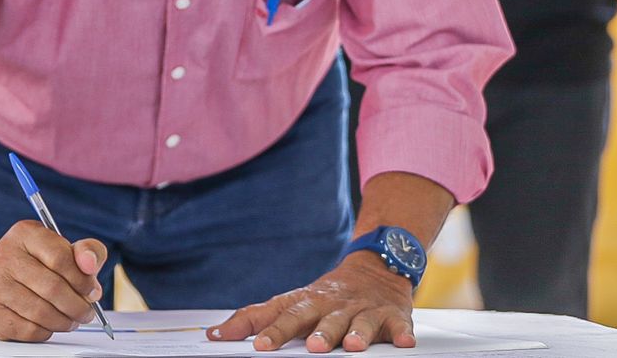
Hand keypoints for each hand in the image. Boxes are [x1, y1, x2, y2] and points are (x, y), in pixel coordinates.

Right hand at [0, 219, 106, 341]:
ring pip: (42, 313)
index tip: (92, 291)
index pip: (60, 258)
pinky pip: (29, 330)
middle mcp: (4, 255)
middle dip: (78, 306)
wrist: (4, 276)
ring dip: (65, 322)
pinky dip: (47, 332)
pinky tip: (49, 323)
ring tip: (71, 318)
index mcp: (25, 233)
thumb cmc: (41, 263)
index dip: (83, 280)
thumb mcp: (67, 249)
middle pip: (53, 288)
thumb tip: (90, 265)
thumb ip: (89, 251)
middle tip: (86, 312)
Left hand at [211, 253, 416, 352]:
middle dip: (316, 332)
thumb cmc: (325, 295)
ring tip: (351, 346)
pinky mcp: (392, 316)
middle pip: (321, 318)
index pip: (284, 315)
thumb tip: (214, 334)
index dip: (271, 330)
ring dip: (356, 334)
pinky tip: (402, 343)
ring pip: (359, 322)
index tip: (257, 346)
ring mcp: (362, 310)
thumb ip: (254, 319)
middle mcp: (332, 305)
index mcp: (305, 302)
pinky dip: (401, 334)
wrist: (374, 268)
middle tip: (312, 347)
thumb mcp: (291, 303)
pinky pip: (398, 325)